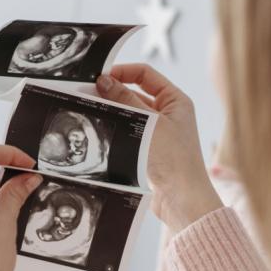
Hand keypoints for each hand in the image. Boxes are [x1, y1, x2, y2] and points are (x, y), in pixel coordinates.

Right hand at [96, 64, 222, 232]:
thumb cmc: (174, 160)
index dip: (122, 72)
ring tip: (90, 110)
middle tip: (88, 93)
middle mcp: (168, 114)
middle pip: (135, 93)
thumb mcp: (148, 124)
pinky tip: (100, 129)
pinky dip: (115, 129)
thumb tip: (105, 81)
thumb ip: (125, 101)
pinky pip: (128, 133)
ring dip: (112, 111)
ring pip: (129, 114)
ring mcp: (158, 133)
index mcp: (176, 101)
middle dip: (112, 92)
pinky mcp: (149, 150)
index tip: (100, 76)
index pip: (145, 74)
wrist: (182, 199)